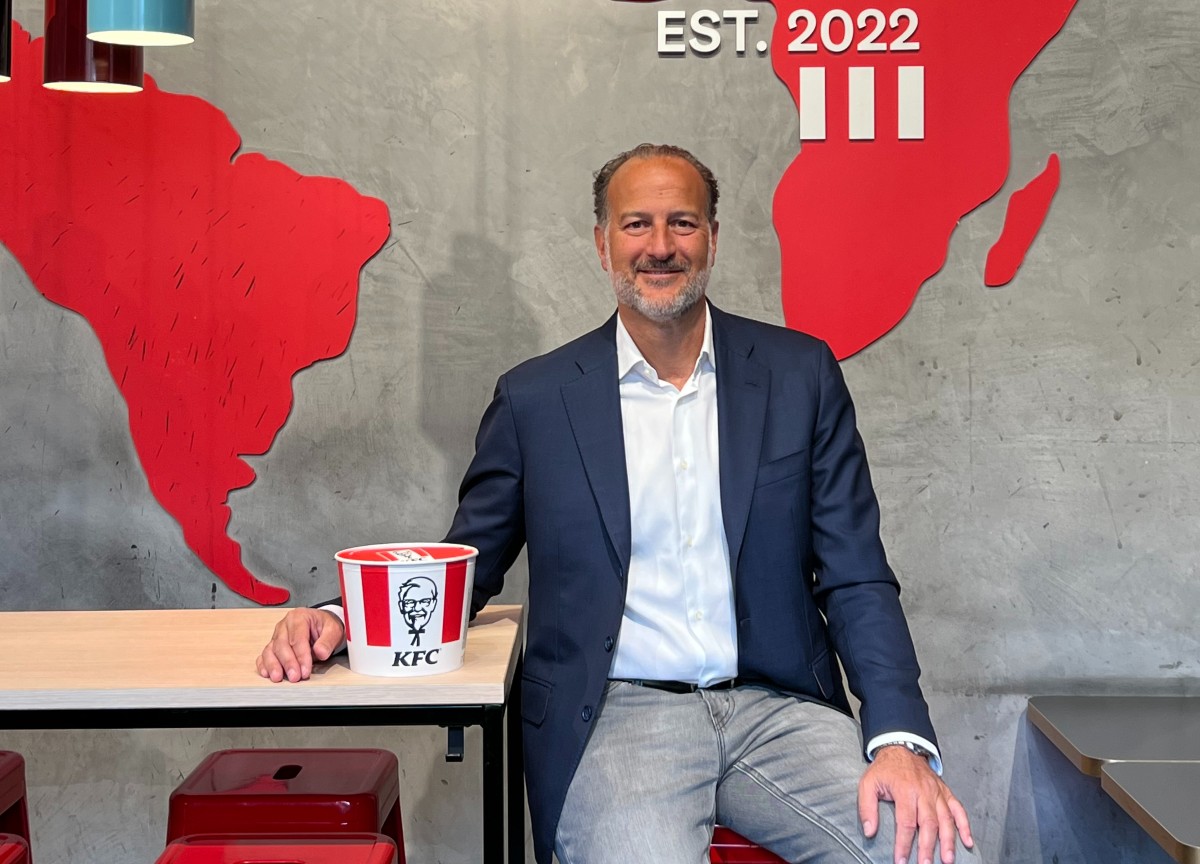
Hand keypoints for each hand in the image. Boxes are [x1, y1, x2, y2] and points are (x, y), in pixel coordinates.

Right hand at [256, 607, 344, 682]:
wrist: (321, 625)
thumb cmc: (326, 627)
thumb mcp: (334, 630)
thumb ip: (328, 641)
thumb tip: (321, 652)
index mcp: (299, 617)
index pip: (298, 638)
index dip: (301, 656)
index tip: (305, 670)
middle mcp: (284, 625)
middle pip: (282, 644)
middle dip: (288, 663)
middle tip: (295, 677)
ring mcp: (277, 635)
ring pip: (270, 650)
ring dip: (273, 665)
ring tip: (278, 677)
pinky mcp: (273, 645)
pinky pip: (265, 655)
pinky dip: (264, 664)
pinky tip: (266, 673)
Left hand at [858, 744, 973, 863]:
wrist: (900, 748)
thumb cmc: (884, 769)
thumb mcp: (867, 783)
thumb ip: (867, 807)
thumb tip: (870, 831)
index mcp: (904, 790)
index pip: (906, 822)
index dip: (904, 844)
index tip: (901, 860)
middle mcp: (924, 791)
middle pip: (928, 824)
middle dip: (927, 847)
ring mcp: (936, 792)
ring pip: (946, 819)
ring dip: (948, 841)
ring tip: (947, 859)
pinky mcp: (945, 791)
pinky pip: (958, 809)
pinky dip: (964, 825)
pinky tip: (967, 841)